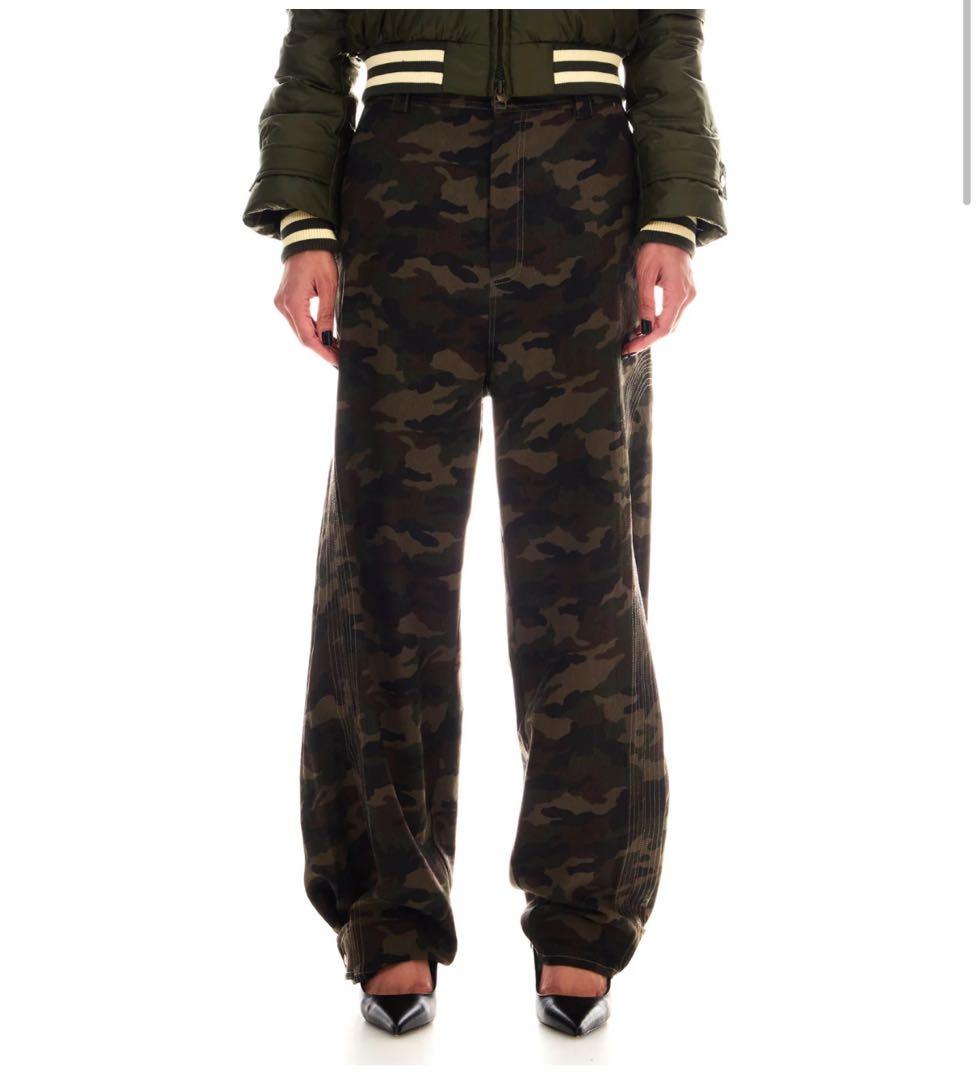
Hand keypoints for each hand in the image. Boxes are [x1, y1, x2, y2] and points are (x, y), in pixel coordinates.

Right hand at [274, 250, 339, 366]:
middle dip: (321, 349)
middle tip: (339, 357)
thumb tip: (329, 338)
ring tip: (336, 348)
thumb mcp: (329, 286)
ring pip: (299, 330)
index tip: (336, 361)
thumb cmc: (318, 258)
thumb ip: (327, 314)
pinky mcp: (284, 300)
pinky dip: (311, 330)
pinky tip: (324, 335)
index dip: (323, 352)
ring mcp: (281, 303)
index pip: (307, 337)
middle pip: (302, 337)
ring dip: (317, 341)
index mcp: (293, 303)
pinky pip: (297, 321)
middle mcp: (283, 305)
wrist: (304, 238)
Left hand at [623, 243, 695, 352]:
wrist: (672, 230)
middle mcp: (688, 297)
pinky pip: (674, 313)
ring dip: (654, 332)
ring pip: (672, 323)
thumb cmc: (657, 248)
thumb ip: (645, 301)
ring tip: (634, 337)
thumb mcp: (645, 274)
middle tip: (629, 346)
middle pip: (669, 329)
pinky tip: (646, 324)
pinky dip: (660, 322)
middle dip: (649, 339)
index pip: (663, 327)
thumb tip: (643, 326)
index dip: (646, 341)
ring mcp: (689, 295)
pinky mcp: (686, 292)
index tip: (630, 348)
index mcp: (678, 293)